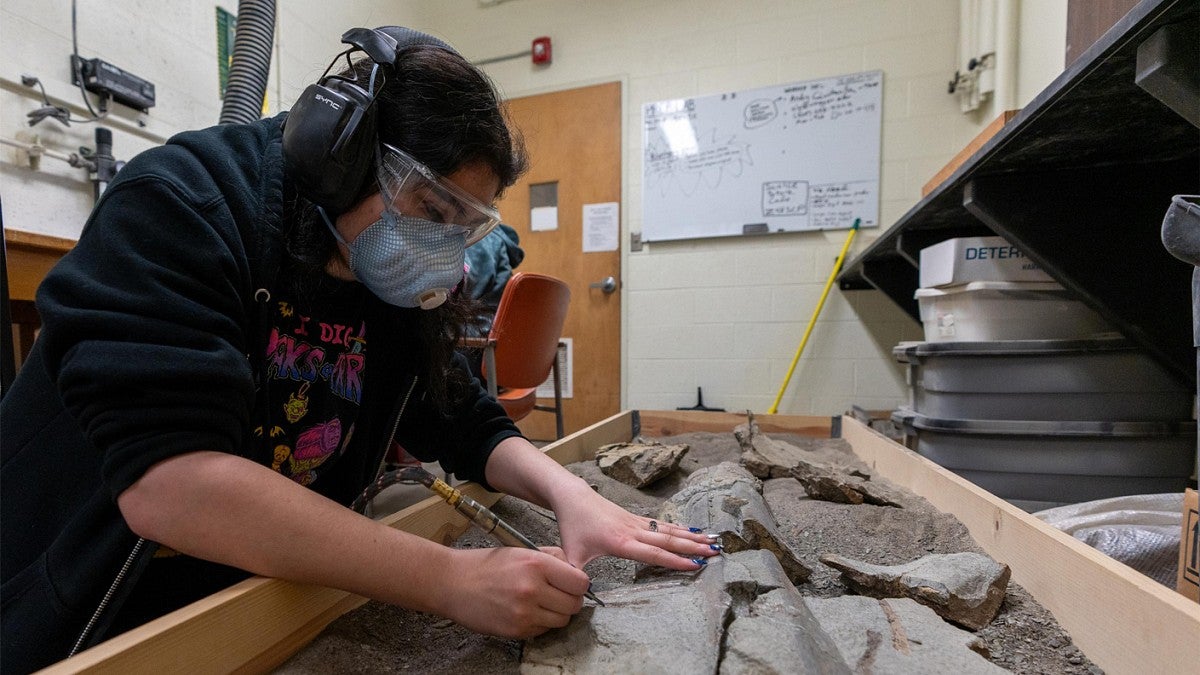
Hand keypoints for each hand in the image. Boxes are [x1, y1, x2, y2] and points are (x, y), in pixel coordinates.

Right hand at [435, 546, 589, 638]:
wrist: (453, 583)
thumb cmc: (486, 565)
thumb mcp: (521, 550)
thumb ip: (551, 558)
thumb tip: (574, 570)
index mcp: (536, 564)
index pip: (580, 582)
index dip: (578, 583)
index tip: (572, 583)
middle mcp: (532, 589)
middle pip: (574, 604)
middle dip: (570, 599)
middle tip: (558, 594)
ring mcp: (524, 613)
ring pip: (562, 620)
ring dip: (556, 613)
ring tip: (541, 602)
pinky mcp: (517, 630)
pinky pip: (543, 630)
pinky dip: (540, 623)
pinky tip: (526, 611)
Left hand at [550, 481, 720, 570]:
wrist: (573, 497)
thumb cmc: (572, 526)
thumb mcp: (570, 555)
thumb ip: (575, 578)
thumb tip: (578, 598)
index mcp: (620, 543)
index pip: (653, 553)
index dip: (675, 560)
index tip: (695, 565)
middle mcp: (633, 531)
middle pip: (668, 540)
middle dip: (693, 547)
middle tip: (716, 552)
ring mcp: (636, 523)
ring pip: (669, 530)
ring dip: (692, 536)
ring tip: (713, 540)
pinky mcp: (636, 518)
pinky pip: (662, 524)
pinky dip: (679, 528)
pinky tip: (693, 531)